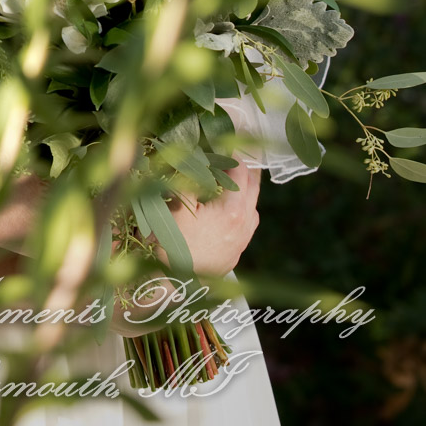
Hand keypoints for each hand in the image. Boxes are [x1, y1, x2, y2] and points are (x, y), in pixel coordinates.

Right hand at [168, 158, 260, 276]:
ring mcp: (241, 242)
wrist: (172, 283)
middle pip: (253, 188)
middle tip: (238, 152)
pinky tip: (231, 208)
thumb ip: (191, 176)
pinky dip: (243, 210)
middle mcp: (243, 225)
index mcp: (232, 210)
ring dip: (246, 190)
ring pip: (253, 208)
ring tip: (236, 177)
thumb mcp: (177, 203)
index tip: (226, 141)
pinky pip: (247, 226)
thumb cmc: (171, 242)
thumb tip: (197, 155)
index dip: (234, 154)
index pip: (240, 172)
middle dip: (246, 168)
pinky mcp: (235, 255)